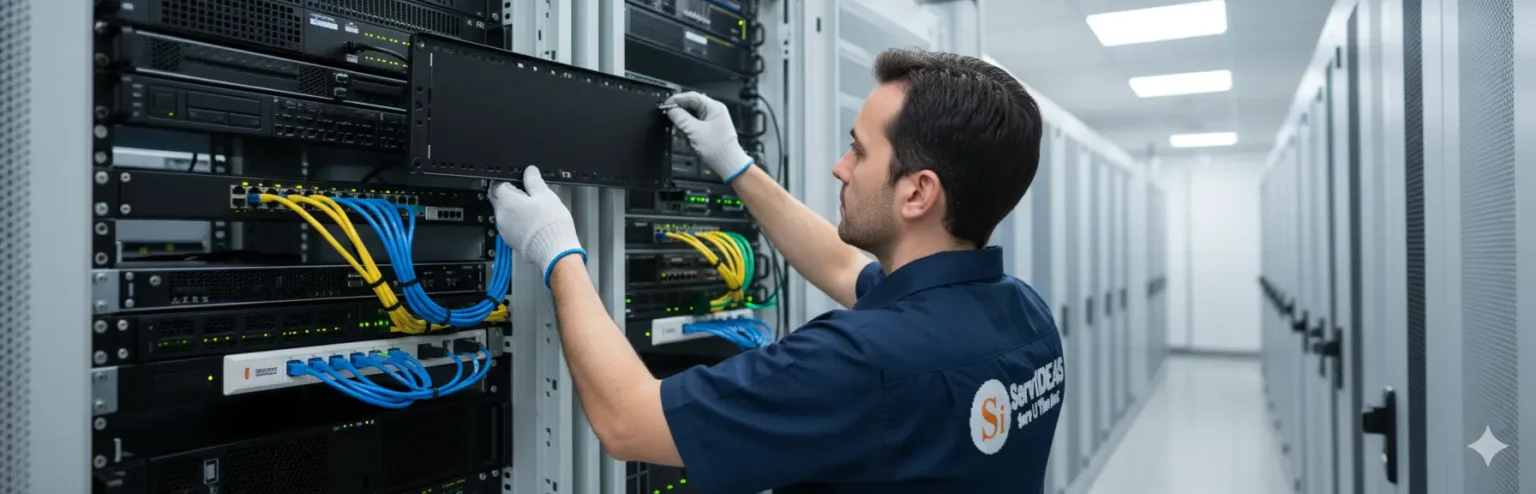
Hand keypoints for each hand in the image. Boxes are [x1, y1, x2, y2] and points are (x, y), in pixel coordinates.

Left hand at [489, 166, 585, 286]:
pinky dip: (516, 222)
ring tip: (531, 209)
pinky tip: (531, 222)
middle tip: (524, 193)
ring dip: (512, 209)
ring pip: (503, 213)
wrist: (554, 250)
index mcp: (506, 201)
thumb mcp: (545, 195)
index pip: (496, 185)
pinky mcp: (510, 241)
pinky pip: (509, 226)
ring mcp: (504, 230)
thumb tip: (530, 171)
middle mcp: (501, 215)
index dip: (506, 180)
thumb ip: (534, 180)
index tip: (517, 180)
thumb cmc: (549, 223)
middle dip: (507, 194)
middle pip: (497, 199)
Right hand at [664, 91, 753, 181]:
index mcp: (714, 107)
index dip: (678, 99)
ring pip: (692, 116)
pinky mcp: (709, 130)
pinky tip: (683, 136)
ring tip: (677, 132)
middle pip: (691, 106)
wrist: (728, 164)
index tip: (666, 105)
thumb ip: (681, 119)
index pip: (692, 97)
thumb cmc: (717, 148)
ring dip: (683, 123)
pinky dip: (688, 130)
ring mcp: (712, 121)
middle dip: (680, 113)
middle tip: (669, 118)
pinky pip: (695, 125)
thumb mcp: (695, 131)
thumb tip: (671, 110)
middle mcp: (714, 111)